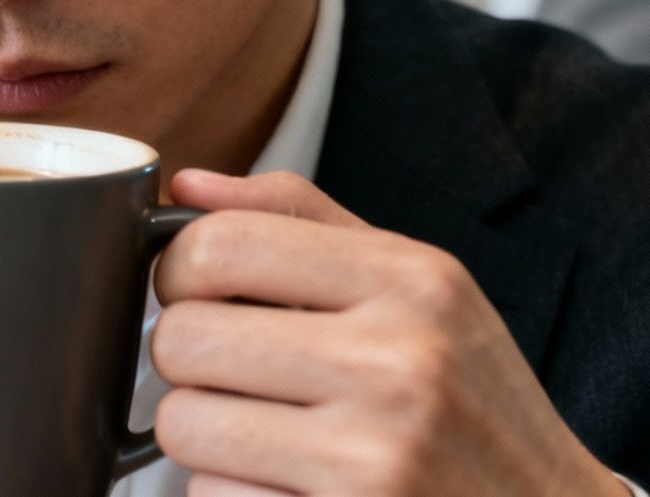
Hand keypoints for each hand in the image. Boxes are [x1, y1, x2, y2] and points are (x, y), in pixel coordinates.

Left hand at [151, 169, 624, 495]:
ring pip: (182, 423)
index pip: (218, 246)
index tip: (198, 293)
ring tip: (271, 435)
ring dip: (207, 436)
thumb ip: (299, 221)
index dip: (180, 272)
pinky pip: (210, 495)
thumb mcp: (416, 289)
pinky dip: (234, 495)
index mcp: (411, 283)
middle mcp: (398, 364)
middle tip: (242, 377)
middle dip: (192, 362)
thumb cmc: (469, 401)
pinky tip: (293, 486)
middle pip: (182, 338)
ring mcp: (375, 457)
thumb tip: (186, 185)